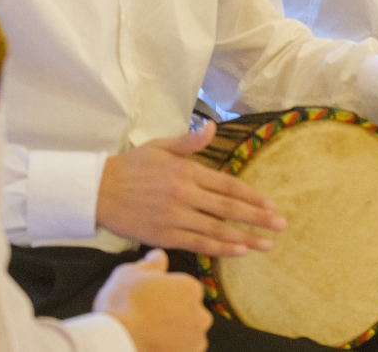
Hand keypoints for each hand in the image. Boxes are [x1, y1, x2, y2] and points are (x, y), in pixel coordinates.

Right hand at [94, 248, 211, 351]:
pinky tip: (155, 346)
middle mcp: (200, 313)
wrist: (116, 342)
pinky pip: (184, 351)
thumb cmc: (122, 305)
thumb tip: (158, 256)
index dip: (167, 293)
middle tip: (150, 318)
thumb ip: (150, 263)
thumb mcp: (129, 273)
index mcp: (190, 288)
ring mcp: (196, 340)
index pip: (185, 288)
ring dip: (176, 334)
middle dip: (175, 314)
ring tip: (151, 334)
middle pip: (190, 311)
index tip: (151, 299)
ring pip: (189, 334)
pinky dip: (173, 349)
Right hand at [96, 121, 285, 257]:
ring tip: (266, 244)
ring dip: (244, 238)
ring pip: (217, 229)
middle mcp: (184, 195)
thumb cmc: (131, 166)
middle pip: (228, 208)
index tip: (270, 204)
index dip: (251, 196)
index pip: (228, 185)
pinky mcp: (164, 235)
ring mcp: (175, 217)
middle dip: (257, 218)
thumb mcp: (160, 146)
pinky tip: (238, 252)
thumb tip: (211, 126)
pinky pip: (197, 243)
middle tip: (280, 225)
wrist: (97, 191)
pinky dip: (219, 249)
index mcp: (187, 171)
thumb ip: (189, 141)